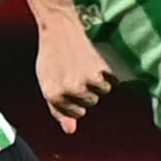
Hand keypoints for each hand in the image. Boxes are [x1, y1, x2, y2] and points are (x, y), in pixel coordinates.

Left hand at [30, 12, 116, 133]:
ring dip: (98, 82)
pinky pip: (112, 81)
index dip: (74, 101)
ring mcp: (88, 80)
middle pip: (90, 103)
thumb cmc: (51, 57)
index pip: (75, 113)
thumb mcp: (47, 84)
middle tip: (76, 72)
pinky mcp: (103, 69)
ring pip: (102, 92)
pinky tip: (95, 63)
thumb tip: (70, 130)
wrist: (59, 30)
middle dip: (85, 91)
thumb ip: (57, 109)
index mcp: (54, 95)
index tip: (69, 85)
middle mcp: (72, 90)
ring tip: (85, 67)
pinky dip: (108, 74)